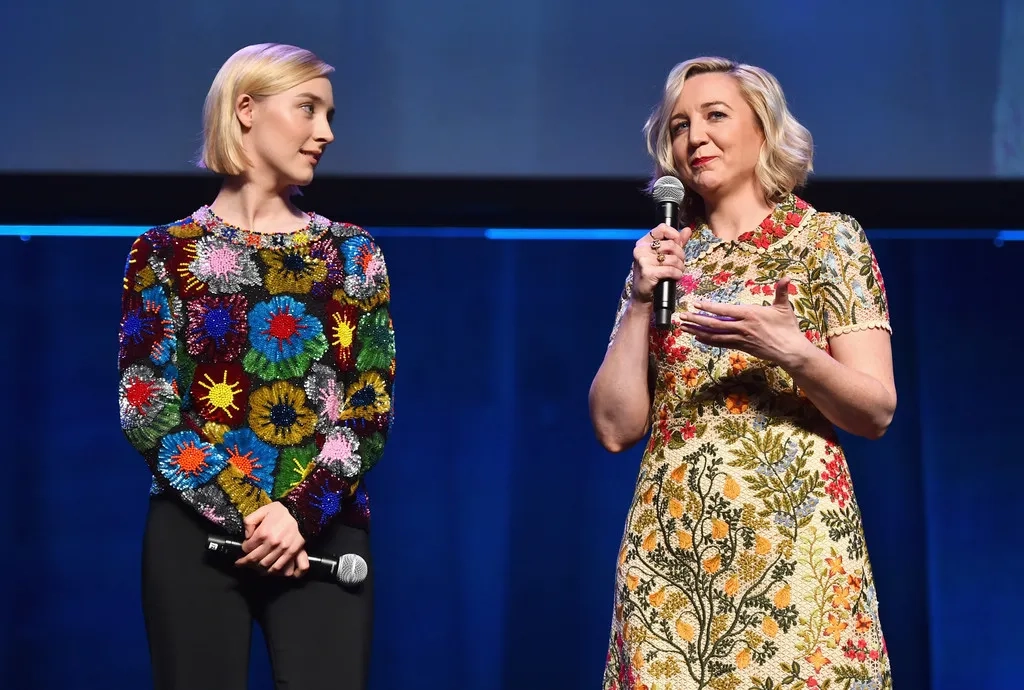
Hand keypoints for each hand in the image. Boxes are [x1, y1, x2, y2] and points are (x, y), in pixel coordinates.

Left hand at [236, 502, 308, 576]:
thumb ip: (250, 520)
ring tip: (252, 566)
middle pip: (253, 558)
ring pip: (264, 565)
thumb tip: (246, 535)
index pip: (247, 548)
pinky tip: (265, 569)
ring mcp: (282, 550)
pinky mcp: (290, 553)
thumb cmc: (282, 511)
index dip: (242, 549)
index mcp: (263, 532)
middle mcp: (271, 543)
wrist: (303, 513)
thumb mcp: (264, 510)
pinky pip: (278, 567)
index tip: (243, 549)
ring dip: (256, 567)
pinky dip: (269, 571)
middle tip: (240, 563)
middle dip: (245, 562)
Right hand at [630, 223, 692, 302]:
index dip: (675, 234)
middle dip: (681, 255)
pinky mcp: (648, 272)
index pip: (662, 228)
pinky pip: (670, 270)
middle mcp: (641, 249)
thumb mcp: (663, 256)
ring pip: (673, 258)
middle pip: (671, 245)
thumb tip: (687, 230)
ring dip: (680, 266)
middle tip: (680, 263)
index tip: (679, 244)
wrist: (643, 295)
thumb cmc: (653, 274)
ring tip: (678, 271)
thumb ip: (675, 242)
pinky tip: (676, 277)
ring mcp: (643, 261)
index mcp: (644, 242)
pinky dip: (677, 274)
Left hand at [678, 277, 812, 367]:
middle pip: (713, 324)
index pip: (724, 310)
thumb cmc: (787, 328)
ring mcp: (740, 338)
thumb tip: (786, 277)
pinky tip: (698, 337)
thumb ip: (782, 291)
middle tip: (681, 317)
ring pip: (714, 335)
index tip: (695, 303)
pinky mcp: (740, 347)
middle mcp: (741, 327)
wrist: (790, 351)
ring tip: (683, 327)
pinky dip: (708, 340)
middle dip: (695, 320)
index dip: (708, 307)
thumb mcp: (784, 307)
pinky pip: (720, 343)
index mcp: (749, 314)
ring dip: (697, 330)